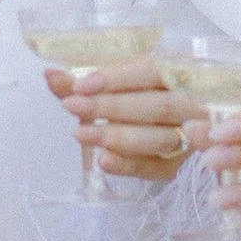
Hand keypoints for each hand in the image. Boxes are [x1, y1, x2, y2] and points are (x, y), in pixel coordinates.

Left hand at [48, 51, 186, 183]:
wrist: (154, 129)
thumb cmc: (130, 98)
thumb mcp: (107, 86)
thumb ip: (80, 83)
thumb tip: (50, 75)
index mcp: (177, 73)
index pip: (152, 71)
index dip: (117, 77)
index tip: (80, 84)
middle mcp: (190, 103)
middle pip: (156, 106)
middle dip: (111, 107)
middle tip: (72, 106)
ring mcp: (189, 137)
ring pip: (159, 138)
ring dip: (118, 136)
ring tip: (80, 134)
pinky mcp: (178, 166)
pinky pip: (157, 169)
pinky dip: (129, 165)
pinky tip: (104, 161)